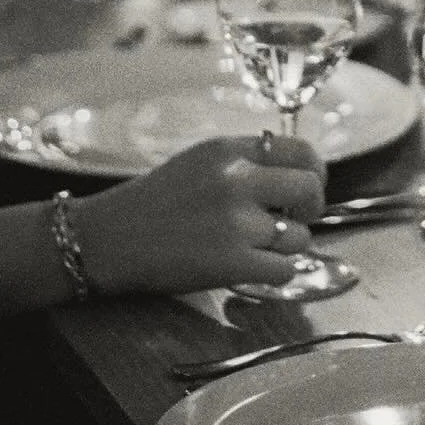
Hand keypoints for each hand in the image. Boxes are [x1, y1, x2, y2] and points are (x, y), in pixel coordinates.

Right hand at [72, 135, 327, 296]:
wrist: (109, 238)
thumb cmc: (155, 202)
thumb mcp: (201, 161)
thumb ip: (246, 161)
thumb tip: (296, 176)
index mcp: (230, 150)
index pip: (302, 151)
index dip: (315, 173)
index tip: (308, 188)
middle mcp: (237, 179)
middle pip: (310, 189)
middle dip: (311, 209)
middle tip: (295, 220)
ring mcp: (236, 222)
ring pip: (299, 236)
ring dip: (286, 247)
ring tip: (256, 248)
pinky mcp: (232, 262)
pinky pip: (284, 270)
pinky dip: (274, 274)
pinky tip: (252, 269)